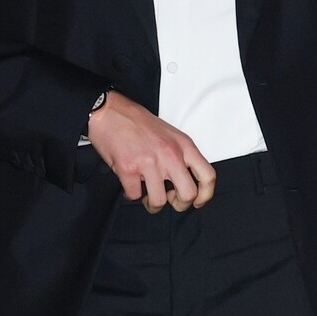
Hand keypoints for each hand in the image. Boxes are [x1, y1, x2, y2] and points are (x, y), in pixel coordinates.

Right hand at [87, 91, 215, 211]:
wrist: (108, 110)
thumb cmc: (137, 122)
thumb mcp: (171, 135)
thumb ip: (181, 156)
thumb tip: (184, 182)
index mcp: (184, 146)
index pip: (208, 176)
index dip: (205, 195)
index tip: (197, 202)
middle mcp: (170, 155)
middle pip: (188, 195)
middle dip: (179, 205)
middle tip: (169, 200)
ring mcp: (149, 162)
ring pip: (159, 201)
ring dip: (152, 204)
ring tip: (146, 195)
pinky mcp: (128, 169)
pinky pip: (134, 195)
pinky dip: (131, 194)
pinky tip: (130, 184)